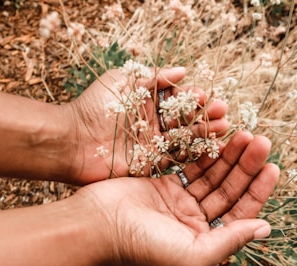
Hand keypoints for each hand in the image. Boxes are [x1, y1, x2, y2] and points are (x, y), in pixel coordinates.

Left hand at [67, 68, 228, 183]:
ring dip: (204, 132)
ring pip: (185, 138)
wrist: (73, 140)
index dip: (190, 97)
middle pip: (184, 118)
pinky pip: (176, 158)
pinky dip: (193, 153)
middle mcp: (152, 123)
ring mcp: (152, 144)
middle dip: (204, 114)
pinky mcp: (150, 164)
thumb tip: (182, 71)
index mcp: (146, 102)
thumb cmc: (95, 106)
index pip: (176, 99)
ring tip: (223, 126)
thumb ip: (152, 76)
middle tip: (221, 111)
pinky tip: (211, 147)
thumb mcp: (123, 81)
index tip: (202, 95)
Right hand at [75, 131, 279, 265]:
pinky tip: (215, 138)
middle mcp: (194, 220)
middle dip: (245, 166)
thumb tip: (264, 228)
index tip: (272, 166)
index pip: (240, 212)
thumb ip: (228, 240)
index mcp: (205, 239)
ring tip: (243, 134)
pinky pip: (188, 165)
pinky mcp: (162, 183)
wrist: (98, 225)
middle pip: (228, 188)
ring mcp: (178, 200)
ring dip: (227, 155)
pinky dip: (202, 152)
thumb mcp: (192, 253)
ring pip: (210, 174)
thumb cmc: (143, 246)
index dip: (258, 190)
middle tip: (260, 141)